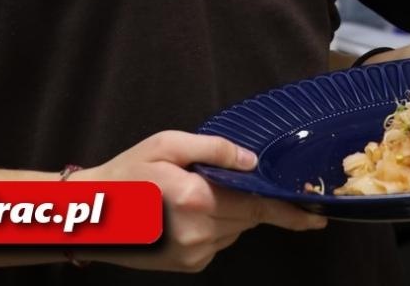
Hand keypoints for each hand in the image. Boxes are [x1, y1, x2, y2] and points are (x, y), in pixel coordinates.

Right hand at [75, 131, 324, 271]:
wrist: (91, 215)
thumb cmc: (127, 173)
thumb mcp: (167, 145)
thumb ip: (214, 150)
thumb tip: (251, 162)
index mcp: (196, 200)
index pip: (257, 206)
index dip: (290, 212)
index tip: (317, 217)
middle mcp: (199, 232)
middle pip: (247, 216)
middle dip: (246, 198)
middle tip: (213, 182)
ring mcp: (194, 253)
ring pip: (234, 229)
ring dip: (227, 211)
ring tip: (188, 196)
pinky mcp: (188, 265)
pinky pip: (217, 241)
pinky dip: (212, 225)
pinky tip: (183, 213)